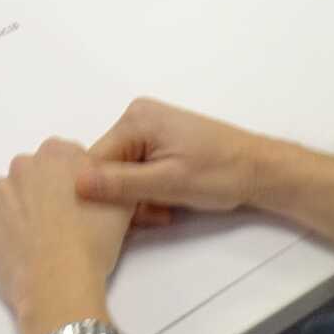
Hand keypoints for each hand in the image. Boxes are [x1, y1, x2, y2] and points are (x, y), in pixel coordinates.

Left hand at [0, 140, 133, 333]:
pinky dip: (1, 226)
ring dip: (22, 207)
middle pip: (36, 173)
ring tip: (40, 238)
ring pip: (12, 192)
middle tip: (62, 223)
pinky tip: (19, 245)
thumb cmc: (93, 242)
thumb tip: (102, 181)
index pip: (66, 157)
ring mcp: (0, 189)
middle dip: (46, 191)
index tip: (81, 204)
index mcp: (58, 153)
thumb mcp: (121, 203)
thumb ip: (109, 180)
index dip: (76, 182)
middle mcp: (25, 163)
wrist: (59, 282)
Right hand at [79, 100, 275, 231]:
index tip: (131, 215)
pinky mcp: (160, 142)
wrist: (258, 170)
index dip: (106, 195)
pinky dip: (149, 191)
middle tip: (157, 212)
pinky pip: (137, 171)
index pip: (94, 163)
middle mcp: (137, 118)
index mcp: (135, 119)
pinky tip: (168, 202)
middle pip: (108, 169)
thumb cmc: (219, 173)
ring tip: (166, 209)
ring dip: (140, 198)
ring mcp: (149, 129)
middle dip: (127, 198)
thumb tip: (75, 184)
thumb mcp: (167, 183)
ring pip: (123, 175)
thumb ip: (119, 184)